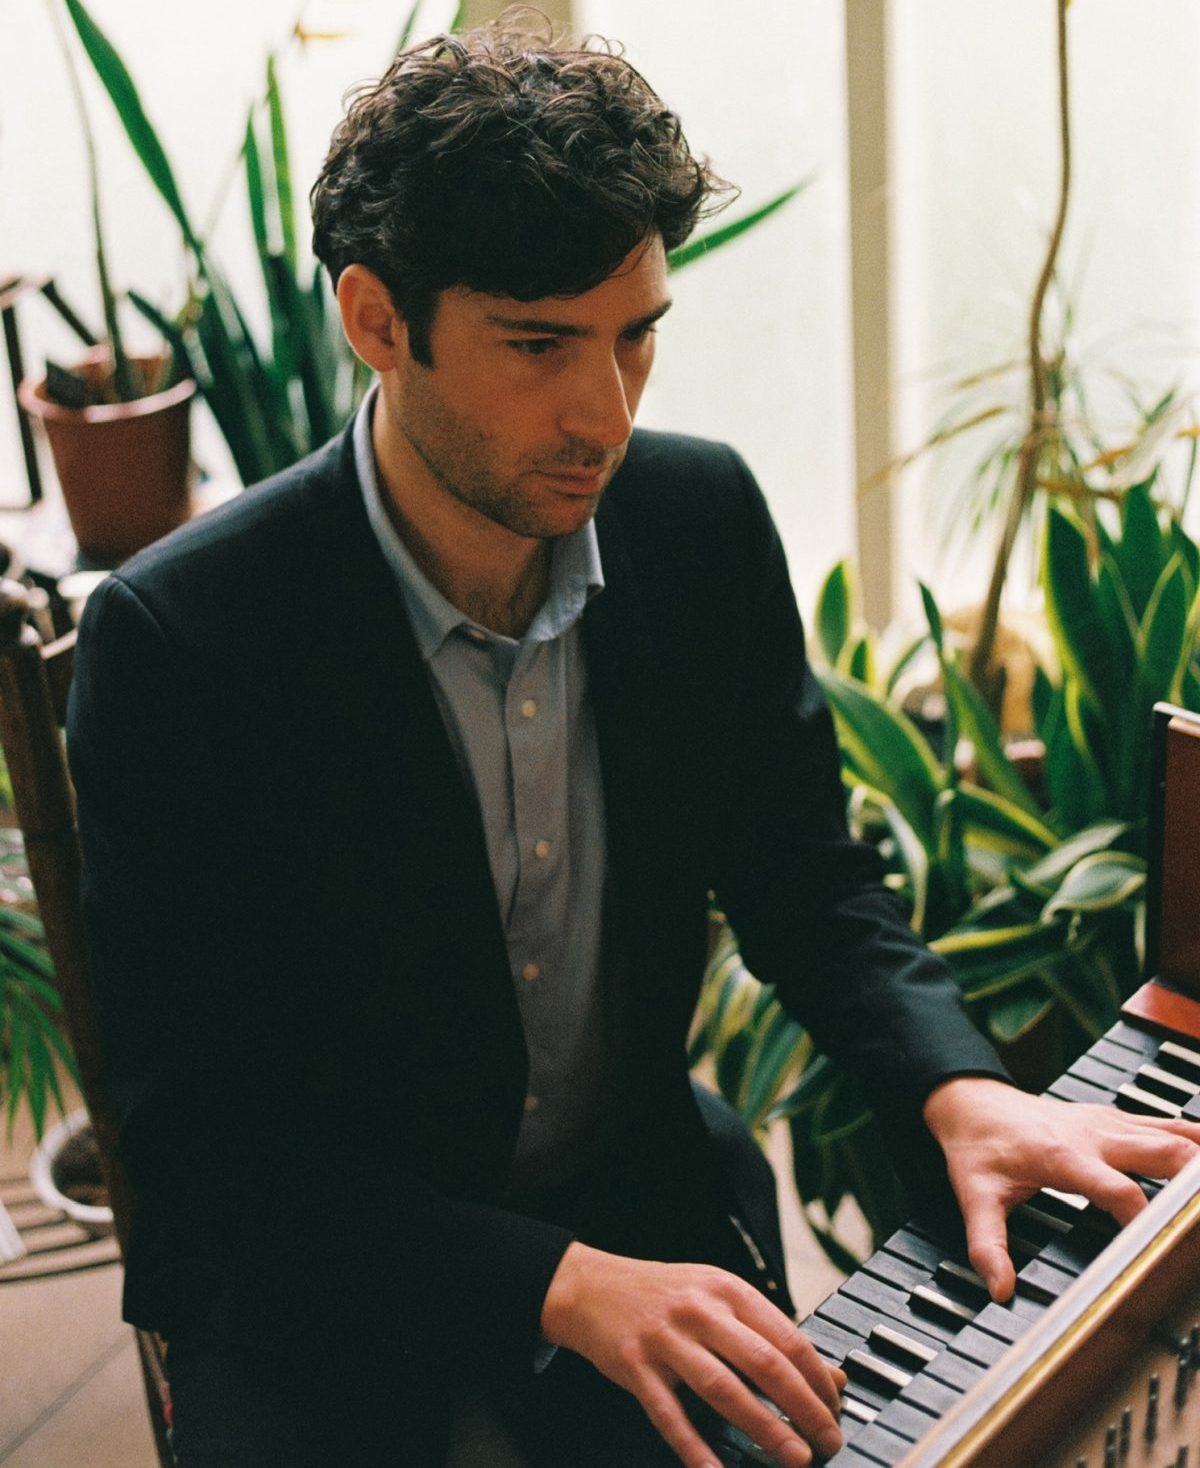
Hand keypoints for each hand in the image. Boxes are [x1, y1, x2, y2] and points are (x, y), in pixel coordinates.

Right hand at [540, 1242, 845, 1467]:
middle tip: (828, 1439)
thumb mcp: (719, 1297)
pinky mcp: (636, 1367)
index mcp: (727, 1290)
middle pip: (764, 1362)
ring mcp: (667, 1339)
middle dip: (804, 1407)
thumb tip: (831, 1375)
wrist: (593, 1287)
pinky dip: (695, 1449)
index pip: (788, 1336)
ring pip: (724, 1389)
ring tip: (795, 1457)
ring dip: (765, 1428)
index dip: (818, 1377)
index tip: (836, 1408)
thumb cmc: (665, 1296)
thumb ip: (769, 1332)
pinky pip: (671, 1415)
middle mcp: (700, 1310)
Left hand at [923, 1077, 1199, 1301]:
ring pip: (1174, 1134)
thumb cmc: (978, 1145)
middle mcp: (1094, 1136)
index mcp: (1064, 1157)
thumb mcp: (974, 1197)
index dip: (1146, 1219)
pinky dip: (1194, 1141)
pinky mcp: (1114, 1119)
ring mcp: (1108, 1124)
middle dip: (1196, 1186)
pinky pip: (1166, 1124)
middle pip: (1165, 1153)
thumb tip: (1000, 1288)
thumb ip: (987, 1244)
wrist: (972, 1100)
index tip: (1162, 1249)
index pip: (1120, 1190)